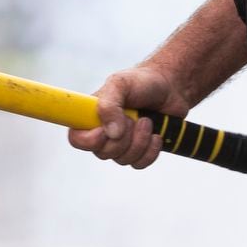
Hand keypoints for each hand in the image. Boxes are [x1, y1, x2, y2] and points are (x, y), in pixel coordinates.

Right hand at [69, 63, 186, 169]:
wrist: (170, 86)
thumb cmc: (141, 82)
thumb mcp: (120, 83)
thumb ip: (109, 105)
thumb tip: (111, 134)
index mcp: (92, 116)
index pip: (76, 138)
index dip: (87, 141)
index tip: (104, 131)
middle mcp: (104, 132)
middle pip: (103, 153)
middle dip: (123, 138)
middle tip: (135, 118)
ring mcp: (122, 143)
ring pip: (123, 160)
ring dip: (139, 141)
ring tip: (147, 120)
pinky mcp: (141, 150)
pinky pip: (139, 164)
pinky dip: (150, 151)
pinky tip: (156, 135)